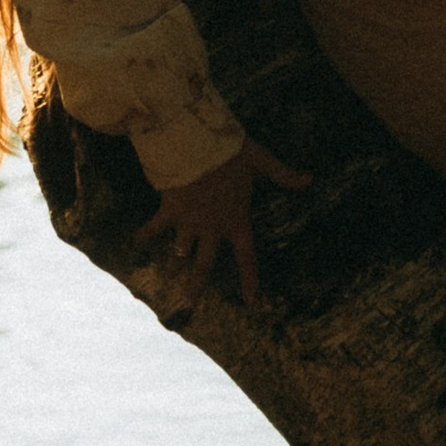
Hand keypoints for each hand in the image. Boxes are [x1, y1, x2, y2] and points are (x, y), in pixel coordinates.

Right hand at [146, 135, 308, 310]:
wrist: (194, 143)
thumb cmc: (229, 151)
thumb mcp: (260, 160)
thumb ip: (282, 174)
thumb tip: (310, 180)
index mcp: (236, 219)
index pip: (247, 256)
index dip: (249, 280)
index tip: (250, 302)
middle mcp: (212, 227)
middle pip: (205, 264)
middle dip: (198, 284)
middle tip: (192, 302)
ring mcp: (189, 221)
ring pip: (179, 252)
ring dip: (172, 267)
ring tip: (165, 280)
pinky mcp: (169, 210)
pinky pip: (155, 226)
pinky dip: (145, 234)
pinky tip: (136, 242)